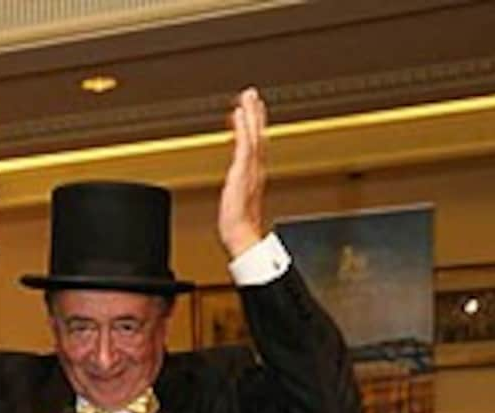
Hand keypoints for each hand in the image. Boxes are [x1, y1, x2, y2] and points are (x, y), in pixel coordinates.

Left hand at [218, 87, 266, 258]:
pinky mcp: (243, 171)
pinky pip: (244, 144)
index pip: (256, 146)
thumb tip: (236, 191)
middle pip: (258, 137)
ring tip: (249, 96)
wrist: (240, 236)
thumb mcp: (238, 205)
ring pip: (253, 136)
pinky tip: (239, 114)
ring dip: (251, 115)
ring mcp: (250, 170)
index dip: (255, 128)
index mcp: (255, 177)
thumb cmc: (238, 227)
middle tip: (253, 94)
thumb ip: (239, 193)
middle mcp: (255, 170)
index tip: (253, 111)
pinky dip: (242, 128)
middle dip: (256, 115)